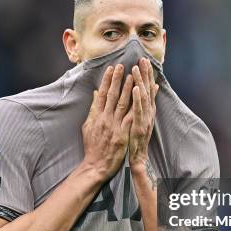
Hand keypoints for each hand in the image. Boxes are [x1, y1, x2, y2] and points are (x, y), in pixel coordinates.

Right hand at [81, 65, 133, 181]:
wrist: (96, 165)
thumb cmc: (92, 146)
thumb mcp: (88, 126)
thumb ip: (93, 109)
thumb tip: (95, 93)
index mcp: (96, 116)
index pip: (101, 94)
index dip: (106, 80)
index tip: (111, 68)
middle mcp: (105, 119)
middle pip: (111, 95)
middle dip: (117, 79)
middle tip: (122, 65)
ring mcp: (114, 126)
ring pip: (122, 103)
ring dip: (127, 88)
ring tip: (132, 75)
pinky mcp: (122, 134)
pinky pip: (131, 117)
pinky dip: (137, 106)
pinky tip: (142, 97)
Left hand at [128, 58, 158, 169]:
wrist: (137, 159)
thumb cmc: (136, 141)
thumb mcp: (140, 120)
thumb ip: (143, 105)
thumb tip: (150, 90)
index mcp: (146, 111)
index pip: (146, 89)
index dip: (145, 75)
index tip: (143, 61)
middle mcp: (147, 114)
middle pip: (147, 90)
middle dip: (145, 74)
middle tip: (143, 59)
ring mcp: (144, 120)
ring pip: (143, 98)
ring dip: (140, 82)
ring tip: (137, 69)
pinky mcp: (139, 127)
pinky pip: (138, 111)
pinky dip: (138, 99)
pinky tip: (136, 88)